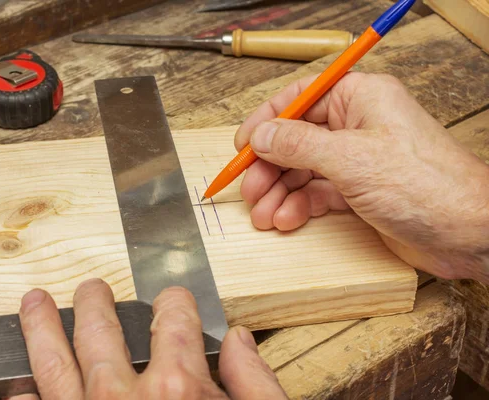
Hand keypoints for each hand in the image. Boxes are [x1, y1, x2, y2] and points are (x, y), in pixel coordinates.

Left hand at [9, 279, 286, 399]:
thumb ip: (254, 381)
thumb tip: (239, 340)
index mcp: (180, 388)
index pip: (173, 320)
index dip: (175, 302)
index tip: (173, 299)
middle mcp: (126, 399)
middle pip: (102, 331)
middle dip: (96, 303)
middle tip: (91, 288)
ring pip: (54, 364)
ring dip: (41, 329)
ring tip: (33, 304)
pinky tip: (19, 388)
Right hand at [235, 72, 488, 282]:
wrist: (467, 233)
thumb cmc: (425, 184)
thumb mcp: (350, 159)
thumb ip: (298, 145)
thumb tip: (261, 135)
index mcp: (360, 98)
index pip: (301, 97)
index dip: (267, 120)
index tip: (242, 144)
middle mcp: (358, 125)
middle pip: (296, 139)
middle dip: (269, 167)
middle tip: (248, 189)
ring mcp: (358, 159)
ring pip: (304, 170)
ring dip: (280, 192)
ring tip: (262, 214)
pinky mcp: (360, 191)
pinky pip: (318, 193)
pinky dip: (299, 206)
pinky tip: (286, 220)